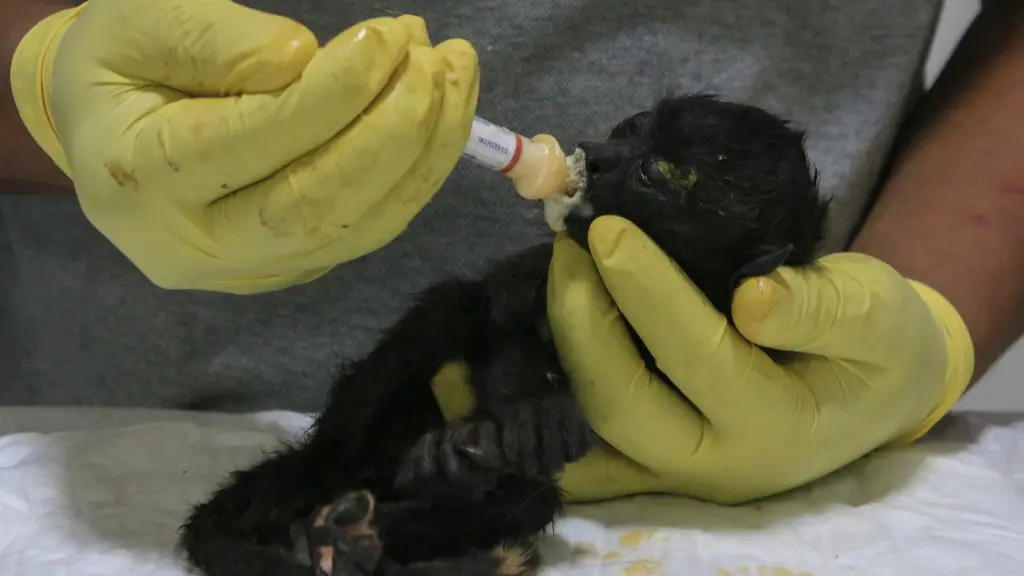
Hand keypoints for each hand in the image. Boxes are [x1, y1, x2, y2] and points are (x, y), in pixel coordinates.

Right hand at [10, 0, 477, 292]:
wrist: (112, 139)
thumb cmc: (120, 68)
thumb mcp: (135, 23)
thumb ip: (210, 39)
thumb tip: (304, 59)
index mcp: (137, 176)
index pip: (254, 141)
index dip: (334, 92)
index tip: (388, 37)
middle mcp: (195, 245)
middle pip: (315, 205)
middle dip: (394, 129)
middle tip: (436, 58)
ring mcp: (250, 269)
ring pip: (357, 224)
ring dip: (425, 149)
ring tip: (456, 75)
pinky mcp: (295, 268)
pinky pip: (371, 228)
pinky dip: (420, 172)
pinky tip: (445, 115)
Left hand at [546, 215, 974, 504]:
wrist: (873, 397)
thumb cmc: (877, 346)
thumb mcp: (878, 315)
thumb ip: (824, 310)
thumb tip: (751, 299)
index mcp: (780, 427)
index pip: (699, 354)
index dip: (647, 289)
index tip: (606, 227)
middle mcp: (717, 464)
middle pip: (622, 406)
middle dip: (581, 322)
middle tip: (567, 246)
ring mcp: (675, 473)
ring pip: (586, 432)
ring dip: (555, 355)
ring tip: (555, 275)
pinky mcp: (650, 463)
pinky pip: (582, 442)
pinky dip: (548, 394)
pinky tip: (535, 331)